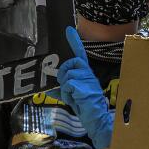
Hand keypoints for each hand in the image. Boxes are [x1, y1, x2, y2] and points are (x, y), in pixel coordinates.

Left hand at [56, 27, 113, 148]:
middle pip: (71, 62)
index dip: (74, 42)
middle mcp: (88, 73)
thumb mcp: (72, 97)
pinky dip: (67, 94)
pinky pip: (67, 85)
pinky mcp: (83, 85)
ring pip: (67, 75)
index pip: (79, 55)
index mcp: (86, 74)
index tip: (69, 30)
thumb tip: (51, 89)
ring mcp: (87, 78)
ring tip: (73, 97)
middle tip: (66, 86)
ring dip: (65, 87)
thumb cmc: (86, 108)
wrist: (96, 118)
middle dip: (64, 73)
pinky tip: (75, 99)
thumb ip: (63, 90)